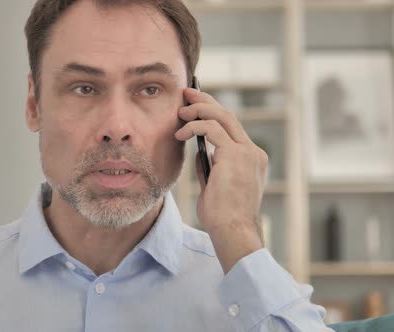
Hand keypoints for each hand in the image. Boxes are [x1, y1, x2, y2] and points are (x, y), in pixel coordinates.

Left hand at [174, 88, 267, 273]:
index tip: (194, 105)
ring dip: (198, 110)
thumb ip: (210, 167)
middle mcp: (253, 153)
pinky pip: (212, 130)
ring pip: (222, 117)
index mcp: (251, 160)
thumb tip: (199, 152)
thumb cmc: (223, 216)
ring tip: (180, 112)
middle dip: (205, 101)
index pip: (232, 128)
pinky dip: (194, 127)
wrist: (233, 231)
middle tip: (186, 93)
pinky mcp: (236, 155)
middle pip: (229, 115)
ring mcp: (247, 153)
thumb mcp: (214, 187)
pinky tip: (180, 134)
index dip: (212, 113)